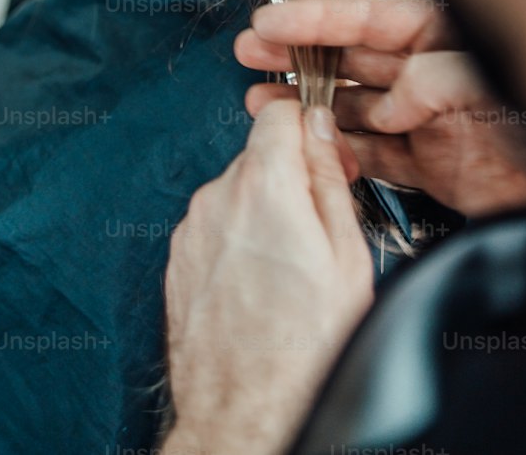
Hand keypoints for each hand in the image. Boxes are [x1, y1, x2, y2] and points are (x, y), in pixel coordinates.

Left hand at [162, 99, 373, 454]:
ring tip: (289, 270)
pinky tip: (260, 286)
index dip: (311, 128)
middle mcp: (217, 198)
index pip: (279, 110)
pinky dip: (238, 242)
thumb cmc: (301, 349)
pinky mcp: (179, 259)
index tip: (327, 157)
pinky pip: (216, 227)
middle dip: (290, 177)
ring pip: (237, 193)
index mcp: (264, 186)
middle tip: (319, 226)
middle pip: (260, 155)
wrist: (244, 415)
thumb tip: (320, 129)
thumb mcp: (346, 256)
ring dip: (263, 213)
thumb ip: (328, 177)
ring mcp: (192, 229)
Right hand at [236, 0, 525, 217]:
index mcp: (445, 36)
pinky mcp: (432, 168)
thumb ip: (440, 80)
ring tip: (260, 104)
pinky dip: (338, 153)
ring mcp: (429, 121)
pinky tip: (307, 149)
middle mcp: (431, 73)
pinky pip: (372, 157)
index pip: (367, 16)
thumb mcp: (498, 81)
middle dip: (297, 53)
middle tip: (250, 53)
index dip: (315, 18)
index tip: (269, 21)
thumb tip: (392, 99)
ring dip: (305, 105)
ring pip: (351, 107)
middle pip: (350, 57)